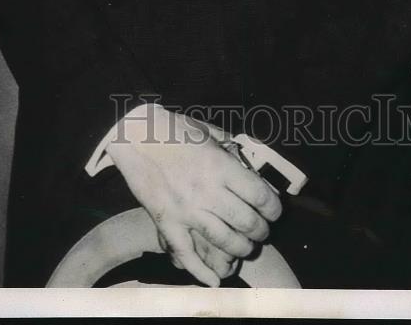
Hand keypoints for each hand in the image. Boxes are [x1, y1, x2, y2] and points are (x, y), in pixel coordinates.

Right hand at [106, 107, 282, 286]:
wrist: (135, 135)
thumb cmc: (173, 130)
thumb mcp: (209, 132)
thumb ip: (230, 150)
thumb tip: (250, 165)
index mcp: (220, 166)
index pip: (259, 196)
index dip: (273, 207)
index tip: (275, 211)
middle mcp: (206, 190)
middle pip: (246, 221)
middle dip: (260, 231)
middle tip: (262, 230)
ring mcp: (186, 209)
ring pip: (223, 240)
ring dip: (241, 248)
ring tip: (245, 247)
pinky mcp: (167, 221)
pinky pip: (185, 253)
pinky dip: (200, 271)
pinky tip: (214, 281)